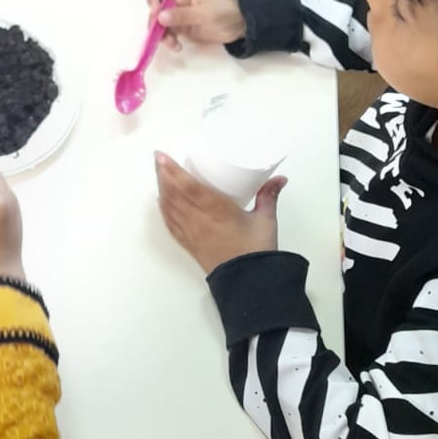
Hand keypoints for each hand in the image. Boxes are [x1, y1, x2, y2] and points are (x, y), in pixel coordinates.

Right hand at [147, 0, 245, 50]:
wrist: (243, 25)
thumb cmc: (226, 12)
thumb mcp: (205, 13)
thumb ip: (182, 15)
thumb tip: (159, 17)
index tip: (156, 12)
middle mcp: (179, 0)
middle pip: (156, 7)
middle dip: (155, 21)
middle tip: (160, 33)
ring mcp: (180, 15)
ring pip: (160, 22)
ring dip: (161, 34)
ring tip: (172, 44)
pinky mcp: (184, 28)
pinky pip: (169, 33)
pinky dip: (169, 40)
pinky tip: (177, 47)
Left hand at [154, 152, 285, 274]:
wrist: (249, 283)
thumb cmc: (257, 249)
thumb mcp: (265, 219)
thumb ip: (268, 196)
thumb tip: (279, 178)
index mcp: (215, 209)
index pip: (187, 186)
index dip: (172, 170)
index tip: (161, 156)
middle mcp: (198, 219)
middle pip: (173, 193)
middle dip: (162, 175)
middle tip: (158, 159)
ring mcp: (191, 233)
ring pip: (169, 207)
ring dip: (162, 189)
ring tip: (159, 175)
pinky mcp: (189, 245)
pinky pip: (171, 224)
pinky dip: (164, 210)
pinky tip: (162, 202)